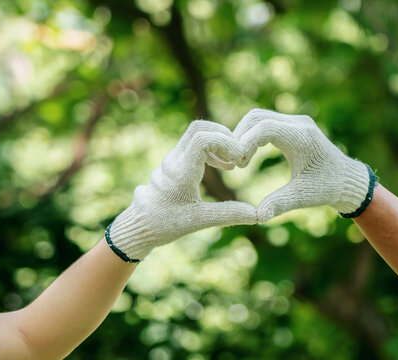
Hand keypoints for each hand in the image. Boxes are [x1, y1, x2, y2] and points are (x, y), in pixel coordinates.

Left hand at [106, 121, 257, 261]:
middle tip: (239, 155)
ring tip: (233, 162)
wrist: (138, 226)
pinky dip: (211, 148)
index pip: (202, 138)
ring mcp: (172, 158)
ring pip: (195, 133)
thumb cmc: (166, 225)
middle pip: (199, 127)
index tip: (238, 160)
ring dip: (218, 141)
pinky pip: (193, 143)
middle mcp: (174, 160)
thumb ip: (229, 215)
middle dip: (224, 136)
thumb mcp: (200, 221)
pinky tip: (223, 166)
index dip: (225, 142)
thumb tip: (258, 215)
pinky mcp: (173, 161)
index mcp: (181, 172)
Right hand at [234, 109, 376, 221]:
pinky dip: (251, 135)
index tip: (238, 166)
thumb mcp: (303, 197)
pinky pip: (264, 122)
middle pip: (256, 117)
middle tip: (233, 164)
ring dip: (243, 135)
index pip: (264, 128)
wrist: (347, 179)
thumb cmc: (327, 188)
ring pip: (258, 117)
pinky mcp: (292, 125)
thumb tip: (258, 217)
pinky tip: (247, 156)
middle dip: (239, 137)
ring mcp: (295, 121)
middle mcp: (299, 123)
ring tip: (239, 162)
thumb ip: (279, 204)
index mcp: (302, 138)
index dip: (245, 143)